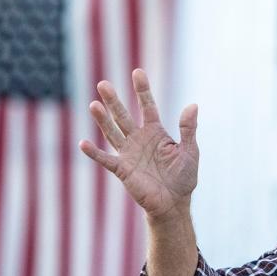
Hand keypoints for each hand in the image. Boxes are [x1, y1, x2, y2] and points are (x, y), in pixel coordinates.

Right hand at [79, 69, 198, 222]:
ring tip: (93, 104)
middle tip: (103, 83)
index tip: (137, 72)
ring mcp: (129, 154)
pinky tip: (83, 143)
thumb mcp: (190, 151)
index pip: (147, 106)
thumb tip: (193, 105)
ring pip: (112, 132)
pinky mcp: (123, 170)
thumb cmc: (183, 177)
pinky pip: (106, 160)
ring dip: (102, 120)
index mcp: (156, 132)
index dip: (142, 90)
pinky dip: (94, 153)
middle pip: (123, 116)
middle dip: (114, 101)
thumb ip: (188, 129)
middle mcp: (139, 139)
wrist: (173, 203)